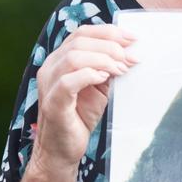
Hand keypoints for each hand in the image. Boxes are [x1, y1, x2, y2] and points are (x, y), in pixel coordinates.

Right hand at [34, 25, 137, 168]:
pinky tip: (104, 79)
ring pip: (74, 57)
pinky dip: (89, 75)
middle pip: (80, 40)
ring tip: (121, 70)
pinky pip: (68, 81)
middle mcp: (51, 67)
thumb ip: (107, 70)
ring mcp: (49, 84)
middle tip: (130, 59)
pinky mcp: (53, 103)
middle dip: (111, 46)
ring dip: (103, 60)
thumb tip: (128, 55)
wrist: (62, 150)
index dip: (109, 32)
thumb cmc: (79, 118)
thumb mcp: (98, 89)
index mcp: (60, 59)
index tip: (133, 39)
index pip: (82, 33)